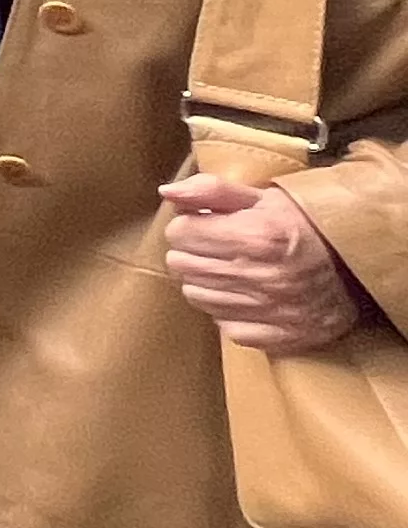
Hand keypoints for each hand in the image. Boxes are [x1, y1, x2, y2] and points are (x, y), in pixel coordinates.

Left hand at [160, 170, 369, 352]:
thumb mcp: (263, 198)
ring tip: (233, 271)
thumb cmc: (306, 227)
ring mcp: (269, 310)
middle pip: (182, 266)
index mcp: (254, 236)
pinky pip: (226, 327)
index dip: (189, 226)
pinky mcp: (278, 336)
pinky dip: (230, 313)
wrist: (358, 266)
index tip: (205, 226)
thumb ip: (212, 191)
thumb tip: (167, 192)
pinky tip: (248, 297)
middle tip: (217, 248)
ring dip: (207, 283)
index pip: (180, 233)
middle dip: (193, 253)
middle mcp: (259, 275)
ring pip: (197, 297)